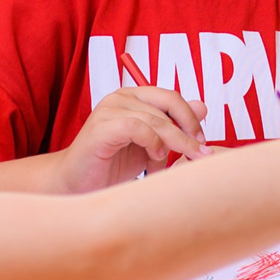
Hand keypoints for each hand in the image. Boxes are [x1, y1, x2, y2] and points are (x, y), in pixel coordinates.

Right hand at [65, 86, 206, 189]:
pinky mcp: (101, 128)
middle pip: (167, 104)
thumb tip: (203, 106)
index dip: (191, 118)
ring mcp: (109, 110)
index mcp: (133, 97)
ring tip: (171, 161)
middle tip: (199, 152)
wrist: (77, 183)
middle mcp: (120, 97)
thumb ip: (173, 126)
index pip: (172, 97)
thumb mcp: (151, 145)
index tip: (202, 142)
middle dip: (188, 129)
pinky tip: (154, 159)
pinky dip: (152, 143)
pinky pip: (137, 128)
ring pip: (155, 119)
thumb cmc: (113, 164)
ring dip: (172, 142)